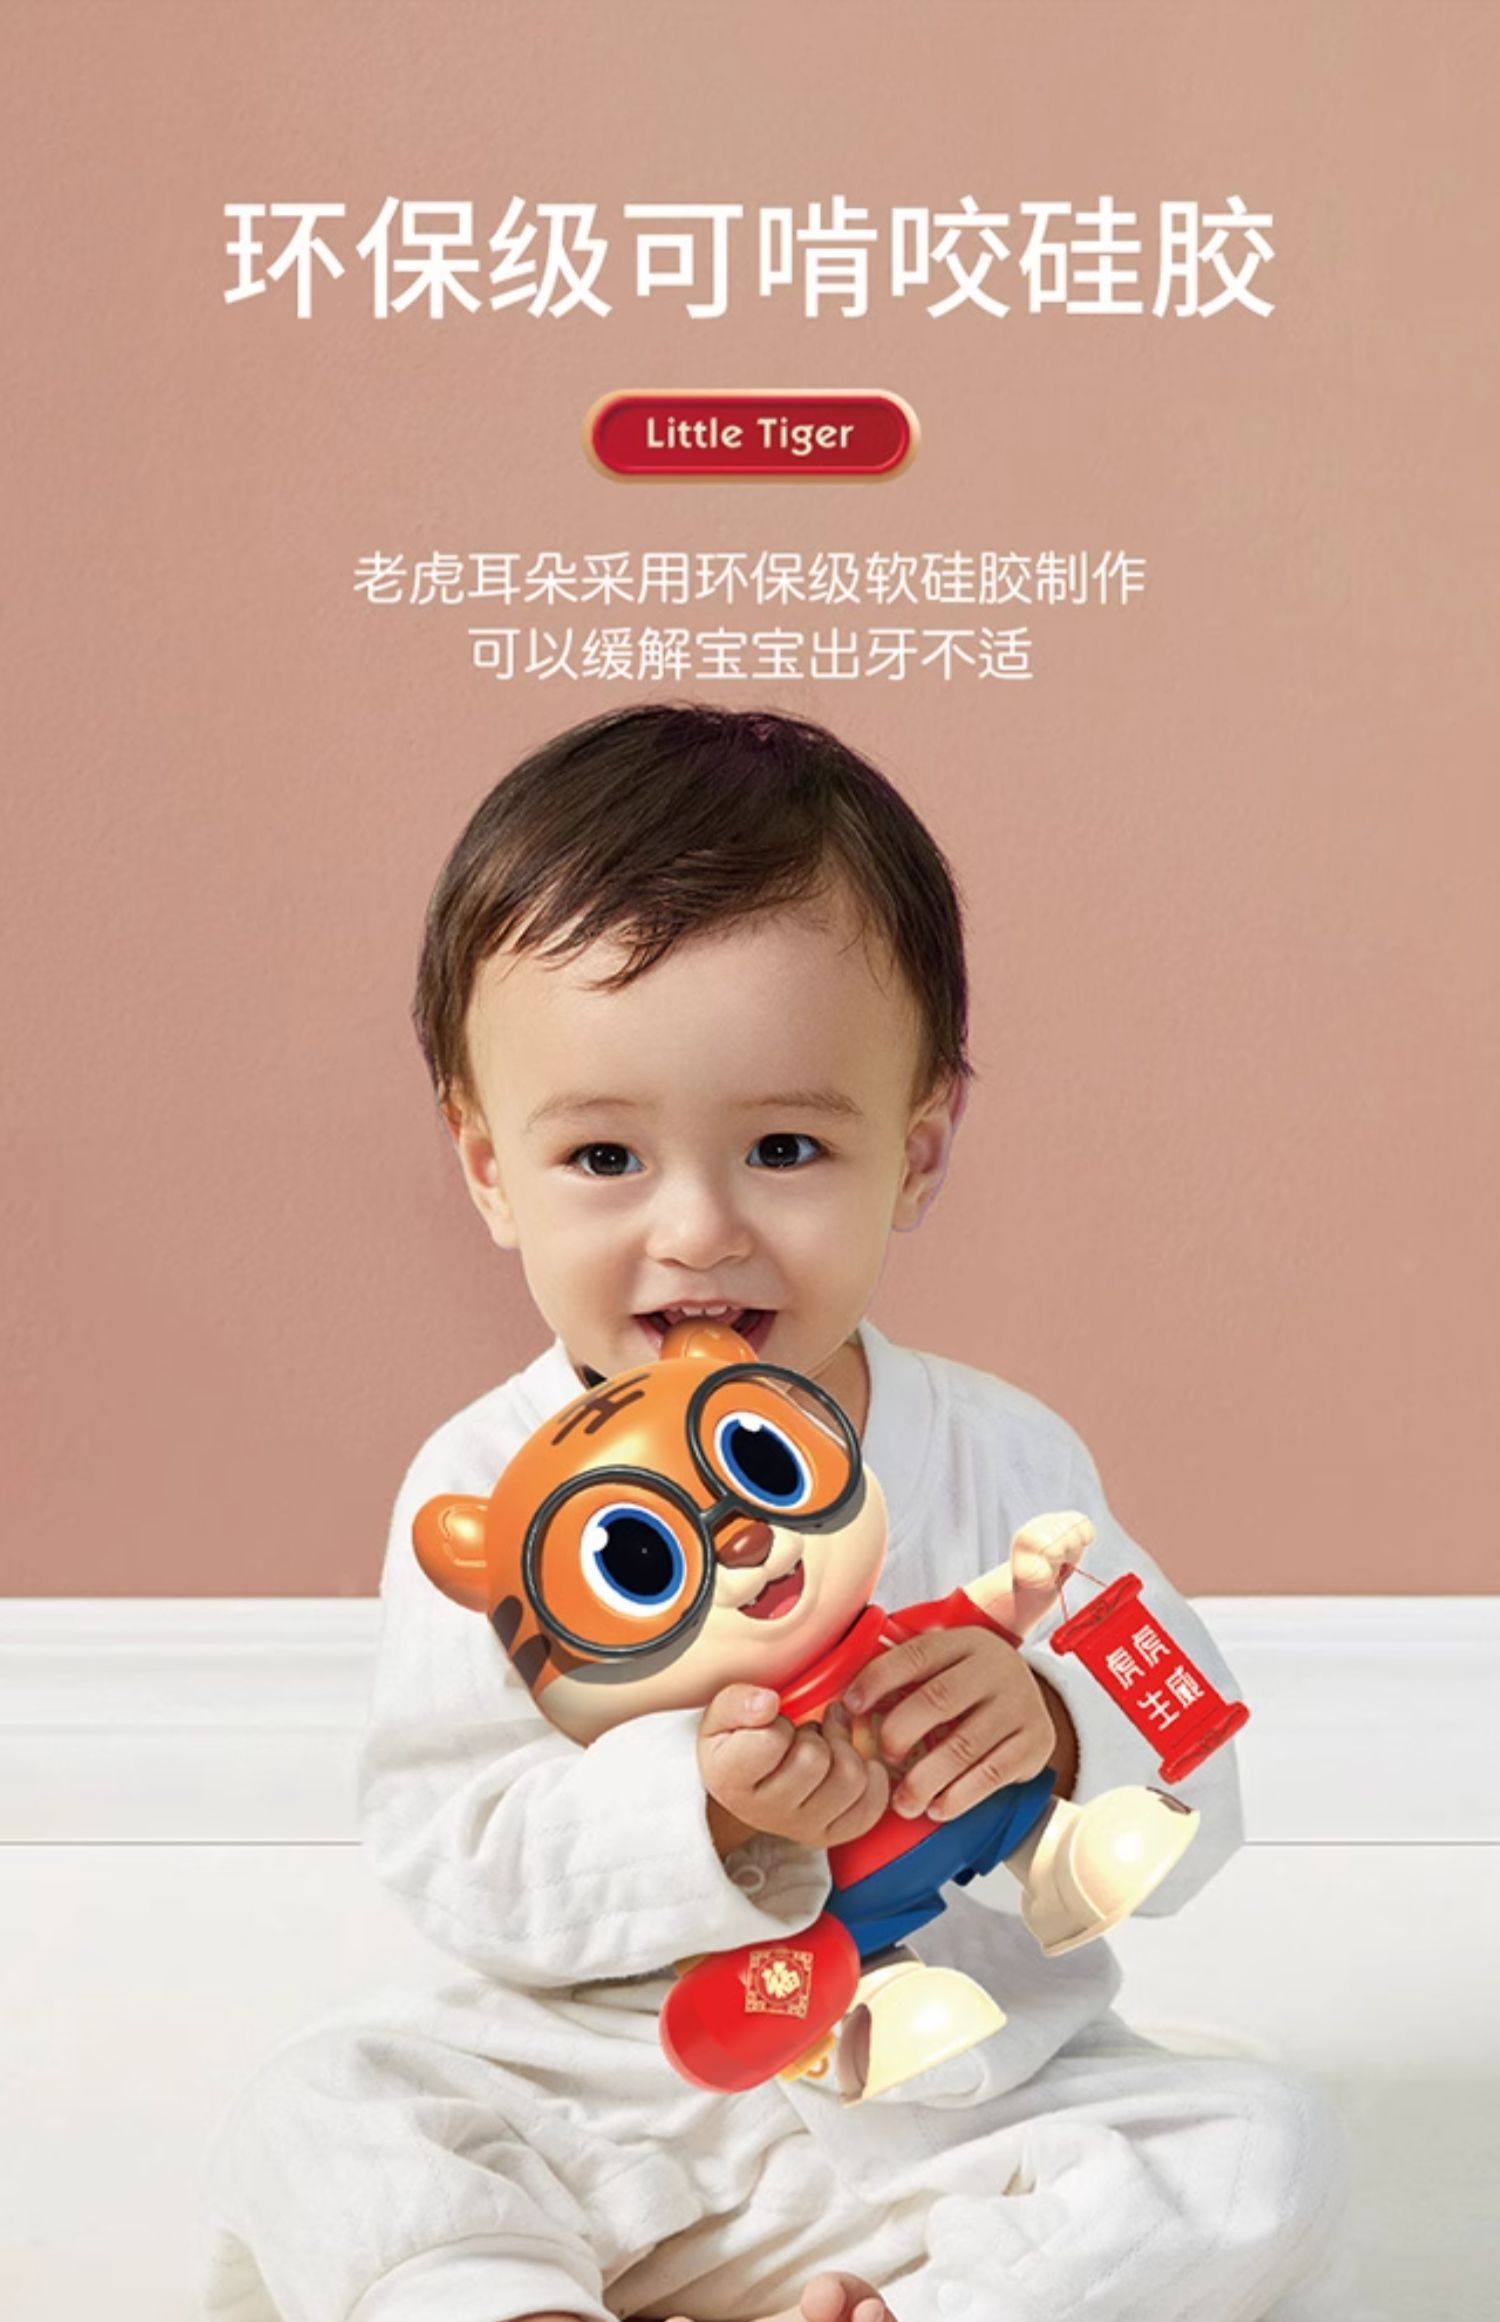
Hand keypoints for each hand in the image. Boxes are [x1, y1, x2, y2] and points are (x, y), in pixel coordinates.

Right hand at [697, 1682, 890, 1851]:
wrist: (742, 1781)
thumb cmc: (735, 1739)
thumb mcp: (721, 1713)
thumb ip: (737, 1701)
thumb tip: (769, 1703)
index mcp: (729, 1779)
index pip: (772, 1740)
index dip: (779, 1720)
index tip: (772, 1721)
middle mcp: (763, 1813)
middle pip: (816, 1759)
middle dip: (818, 1732)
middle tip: (806, 1729)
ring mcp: (799, 1828)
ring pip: (850, 1779)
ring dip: (845, 1749)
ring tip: (826, 1743)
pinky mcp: (829, 1835)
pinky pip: (870, 1808)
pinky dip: (871, 1778)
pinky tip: (850, 1760)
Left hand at [843, 1627, 1056, 1821]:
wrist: (1032, 1704)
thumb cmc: (968, 1689)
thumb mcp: (944, 1667)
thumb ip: (904, 1676)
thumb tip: (843, 1703)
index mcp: (965, 1641)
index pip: (915, 1654)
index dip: (877, 1679)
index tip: (849, 1707)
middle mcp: (996, 1667)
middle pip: (938, 1699)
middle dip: (899, 1733)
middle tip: (882, 1757)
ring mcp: (1020, 1704)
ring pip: (964, 1745)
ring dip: (925, 1779)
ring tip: (902, 1802)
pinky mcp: (1035, 1743)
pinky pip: (992, 1774)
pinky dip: (959, 1796)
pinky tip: (937, 1808)